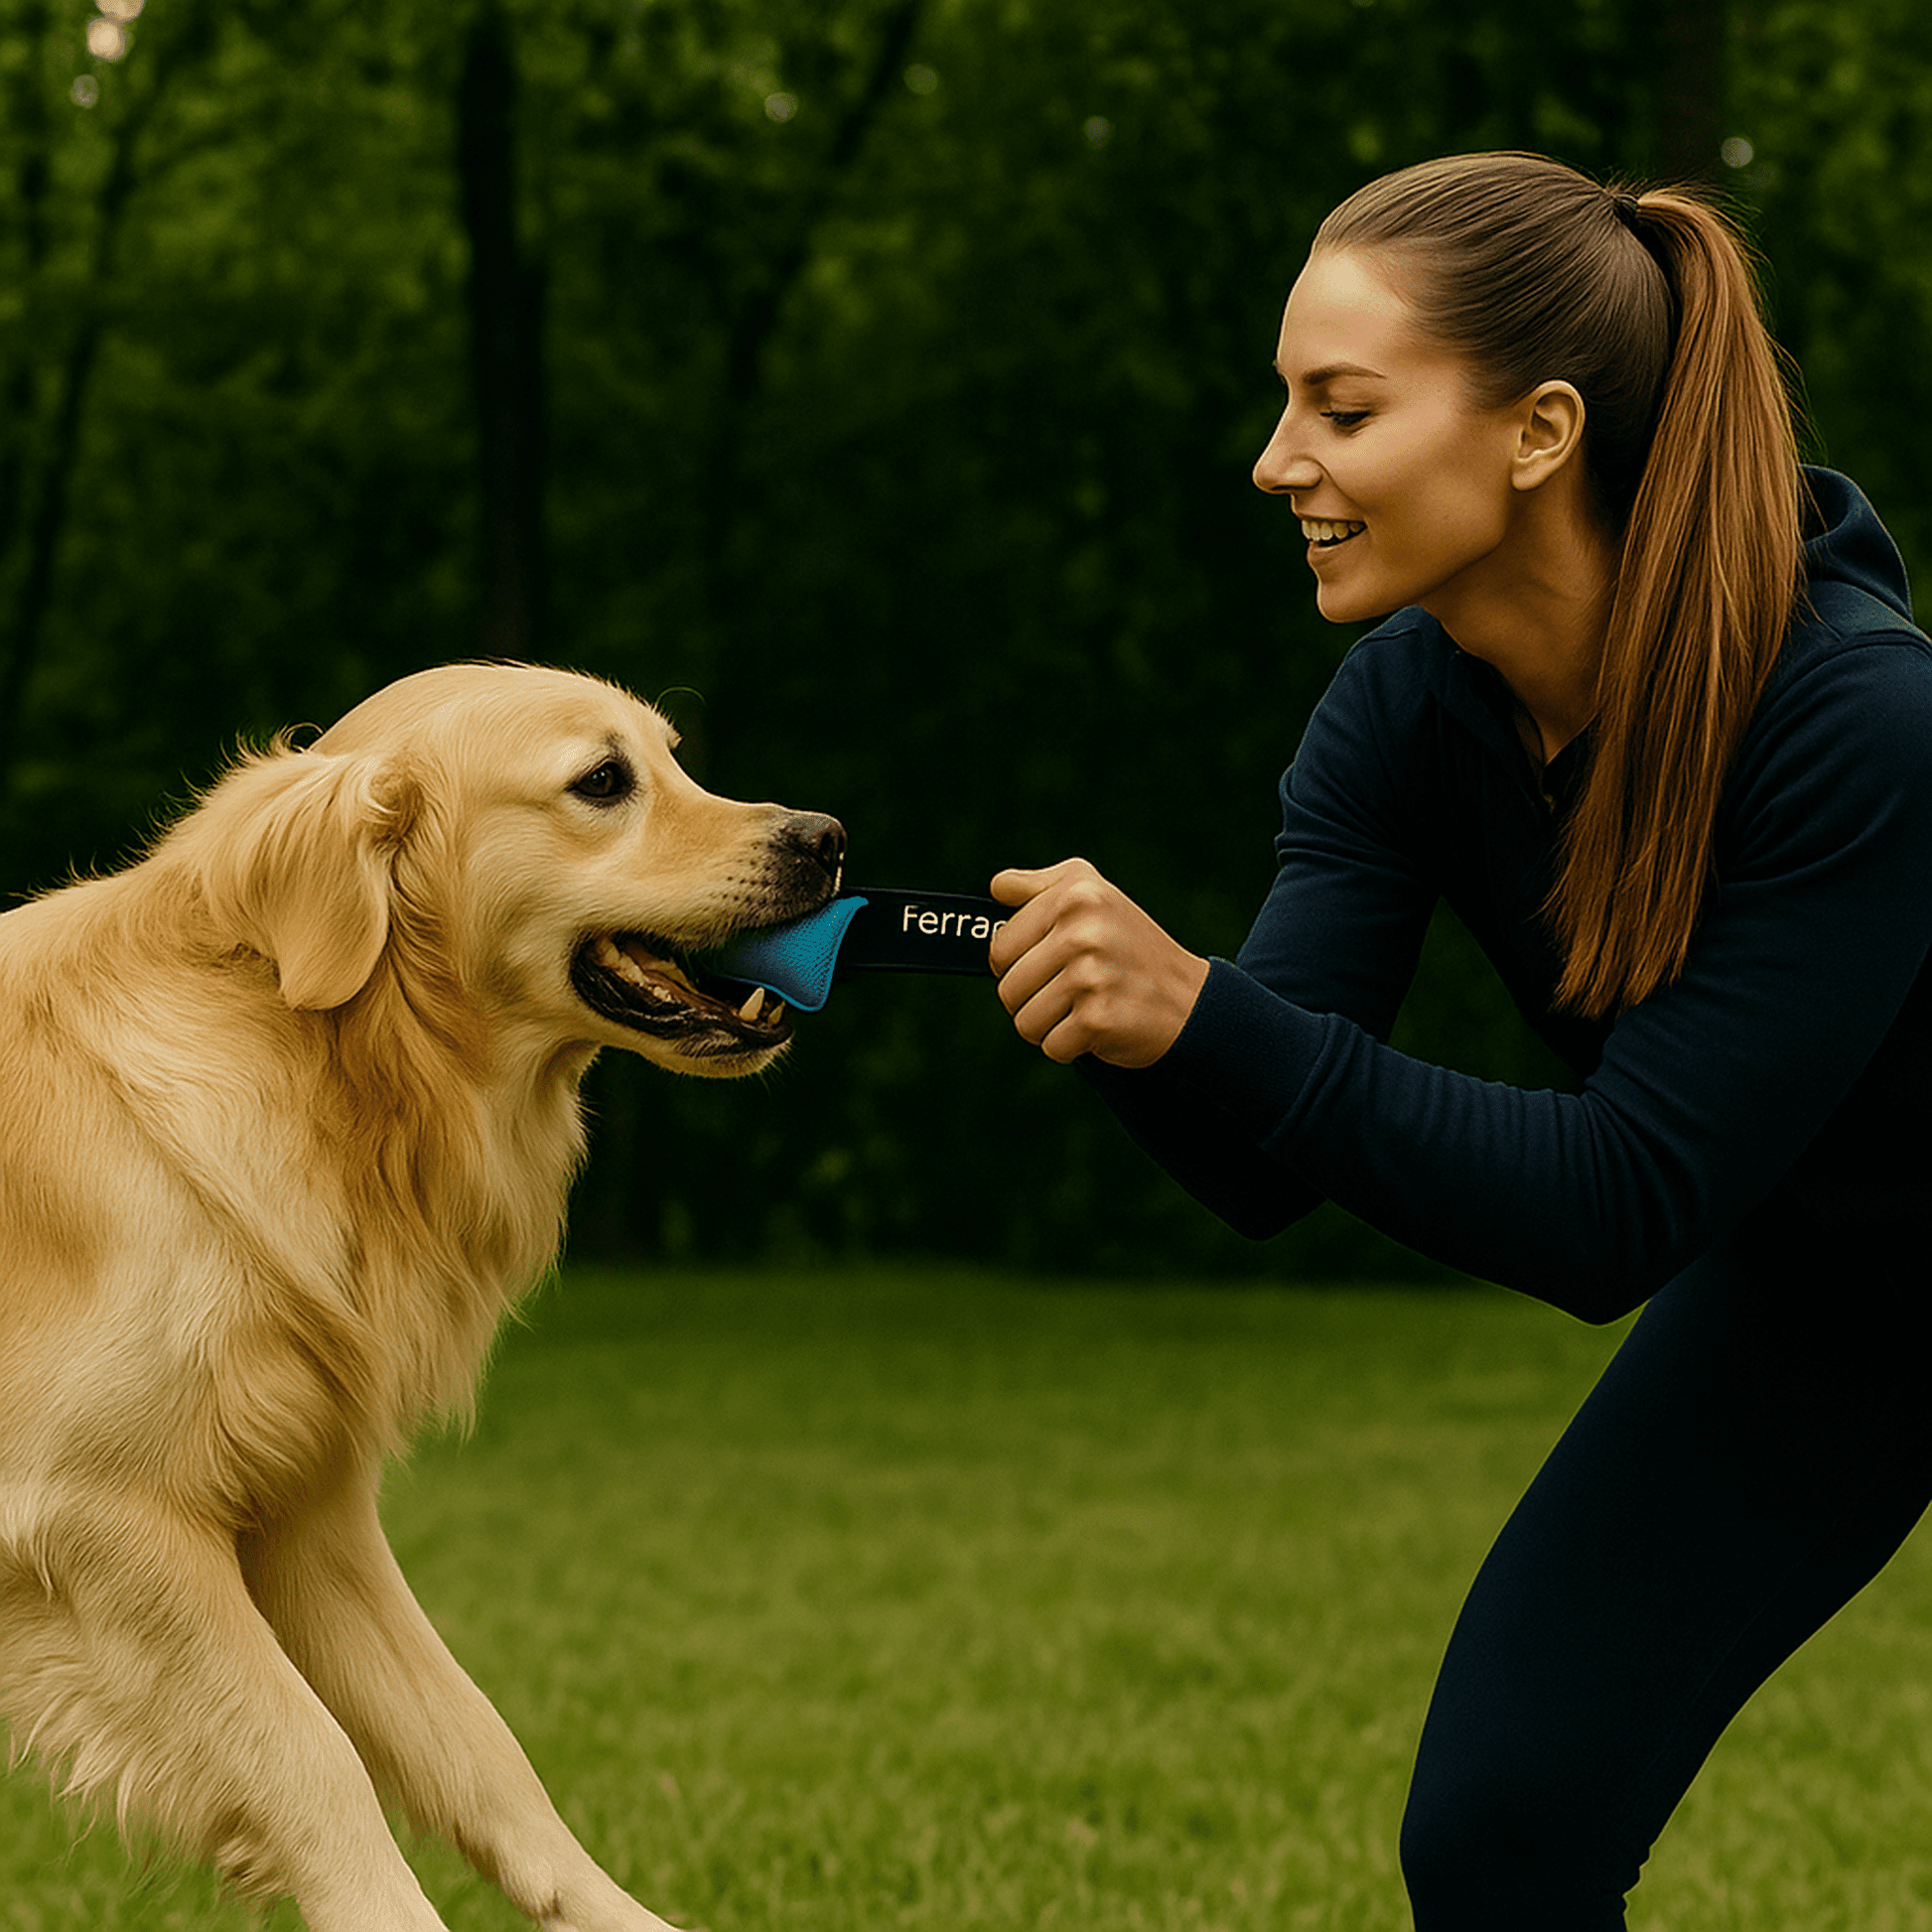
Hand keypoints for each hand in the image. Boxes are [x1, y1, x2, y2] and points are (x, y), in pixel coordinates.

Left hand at [988, 858, 1208, 1067]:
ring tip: (1085, 1007)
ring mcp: (1090, 975)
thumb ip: (1040, 886)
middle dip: (1032, 999)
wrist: (1191, 1000)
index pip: (1000, 946)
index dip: (1016, 965)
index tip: (1049, 965)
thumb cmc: (1132, 947)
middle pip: (1007, 988)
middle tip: (1071, 992)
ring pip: (1024, 1021)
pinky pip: (1051, 1046)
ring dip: (1049, 1026)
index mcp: (1075, 893)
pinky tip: (1099, 1027)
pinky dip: (1071, 1046)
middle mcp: (1082, 930)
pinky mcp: (1097, 1019)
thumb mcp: (1095, 895)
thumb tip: (996, 887)